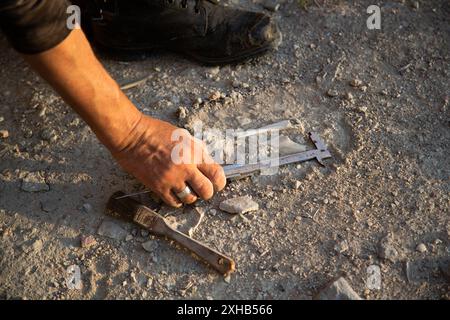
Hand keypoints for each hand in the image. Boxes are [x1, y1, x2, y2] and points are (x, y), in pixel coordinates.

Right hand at [110, 115, 226, 206]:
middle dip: (207, 192)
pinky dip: (177, 200)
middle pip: (206, 190)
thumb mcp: (183, 135)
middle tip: (203, 190)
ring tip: (187, 190)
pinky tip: (175, 193)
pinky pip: (173, 202)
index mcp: (193, 152)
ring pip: (190, 198)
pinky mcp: (158, 186)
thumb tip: (207, 163)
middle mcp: (185, 167)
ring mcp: (171, 178)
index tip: (217, 184)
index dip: (220, 182)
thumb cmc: (155, 131)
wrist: (131, 135)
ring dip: (191, 196)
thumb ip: (196, 150)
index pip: (216, 174)